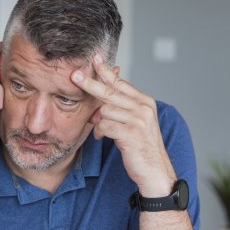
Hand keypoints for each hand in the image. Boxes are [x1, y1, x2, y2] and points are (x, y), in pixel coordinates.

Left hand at [71, 54, 175, 196]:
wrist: (155, 170)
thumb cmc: (141, 147)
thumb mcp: (135, 122)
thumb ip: (122, 108)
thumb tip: (100, 98)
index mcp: (144, 102)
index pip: (121, 82)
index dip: (106, 71)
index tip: (94, 59)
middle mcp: (143, 107)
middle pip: (110, 91)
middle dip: (90, 84)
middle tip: (75, 75)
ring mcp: (139, 120)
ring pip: (105, 110)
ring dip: (99, 122)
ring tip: (104, 132)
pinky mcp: (131, 133)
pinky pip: (105, 126)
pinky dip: (101, 132)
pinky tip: (104, 138)